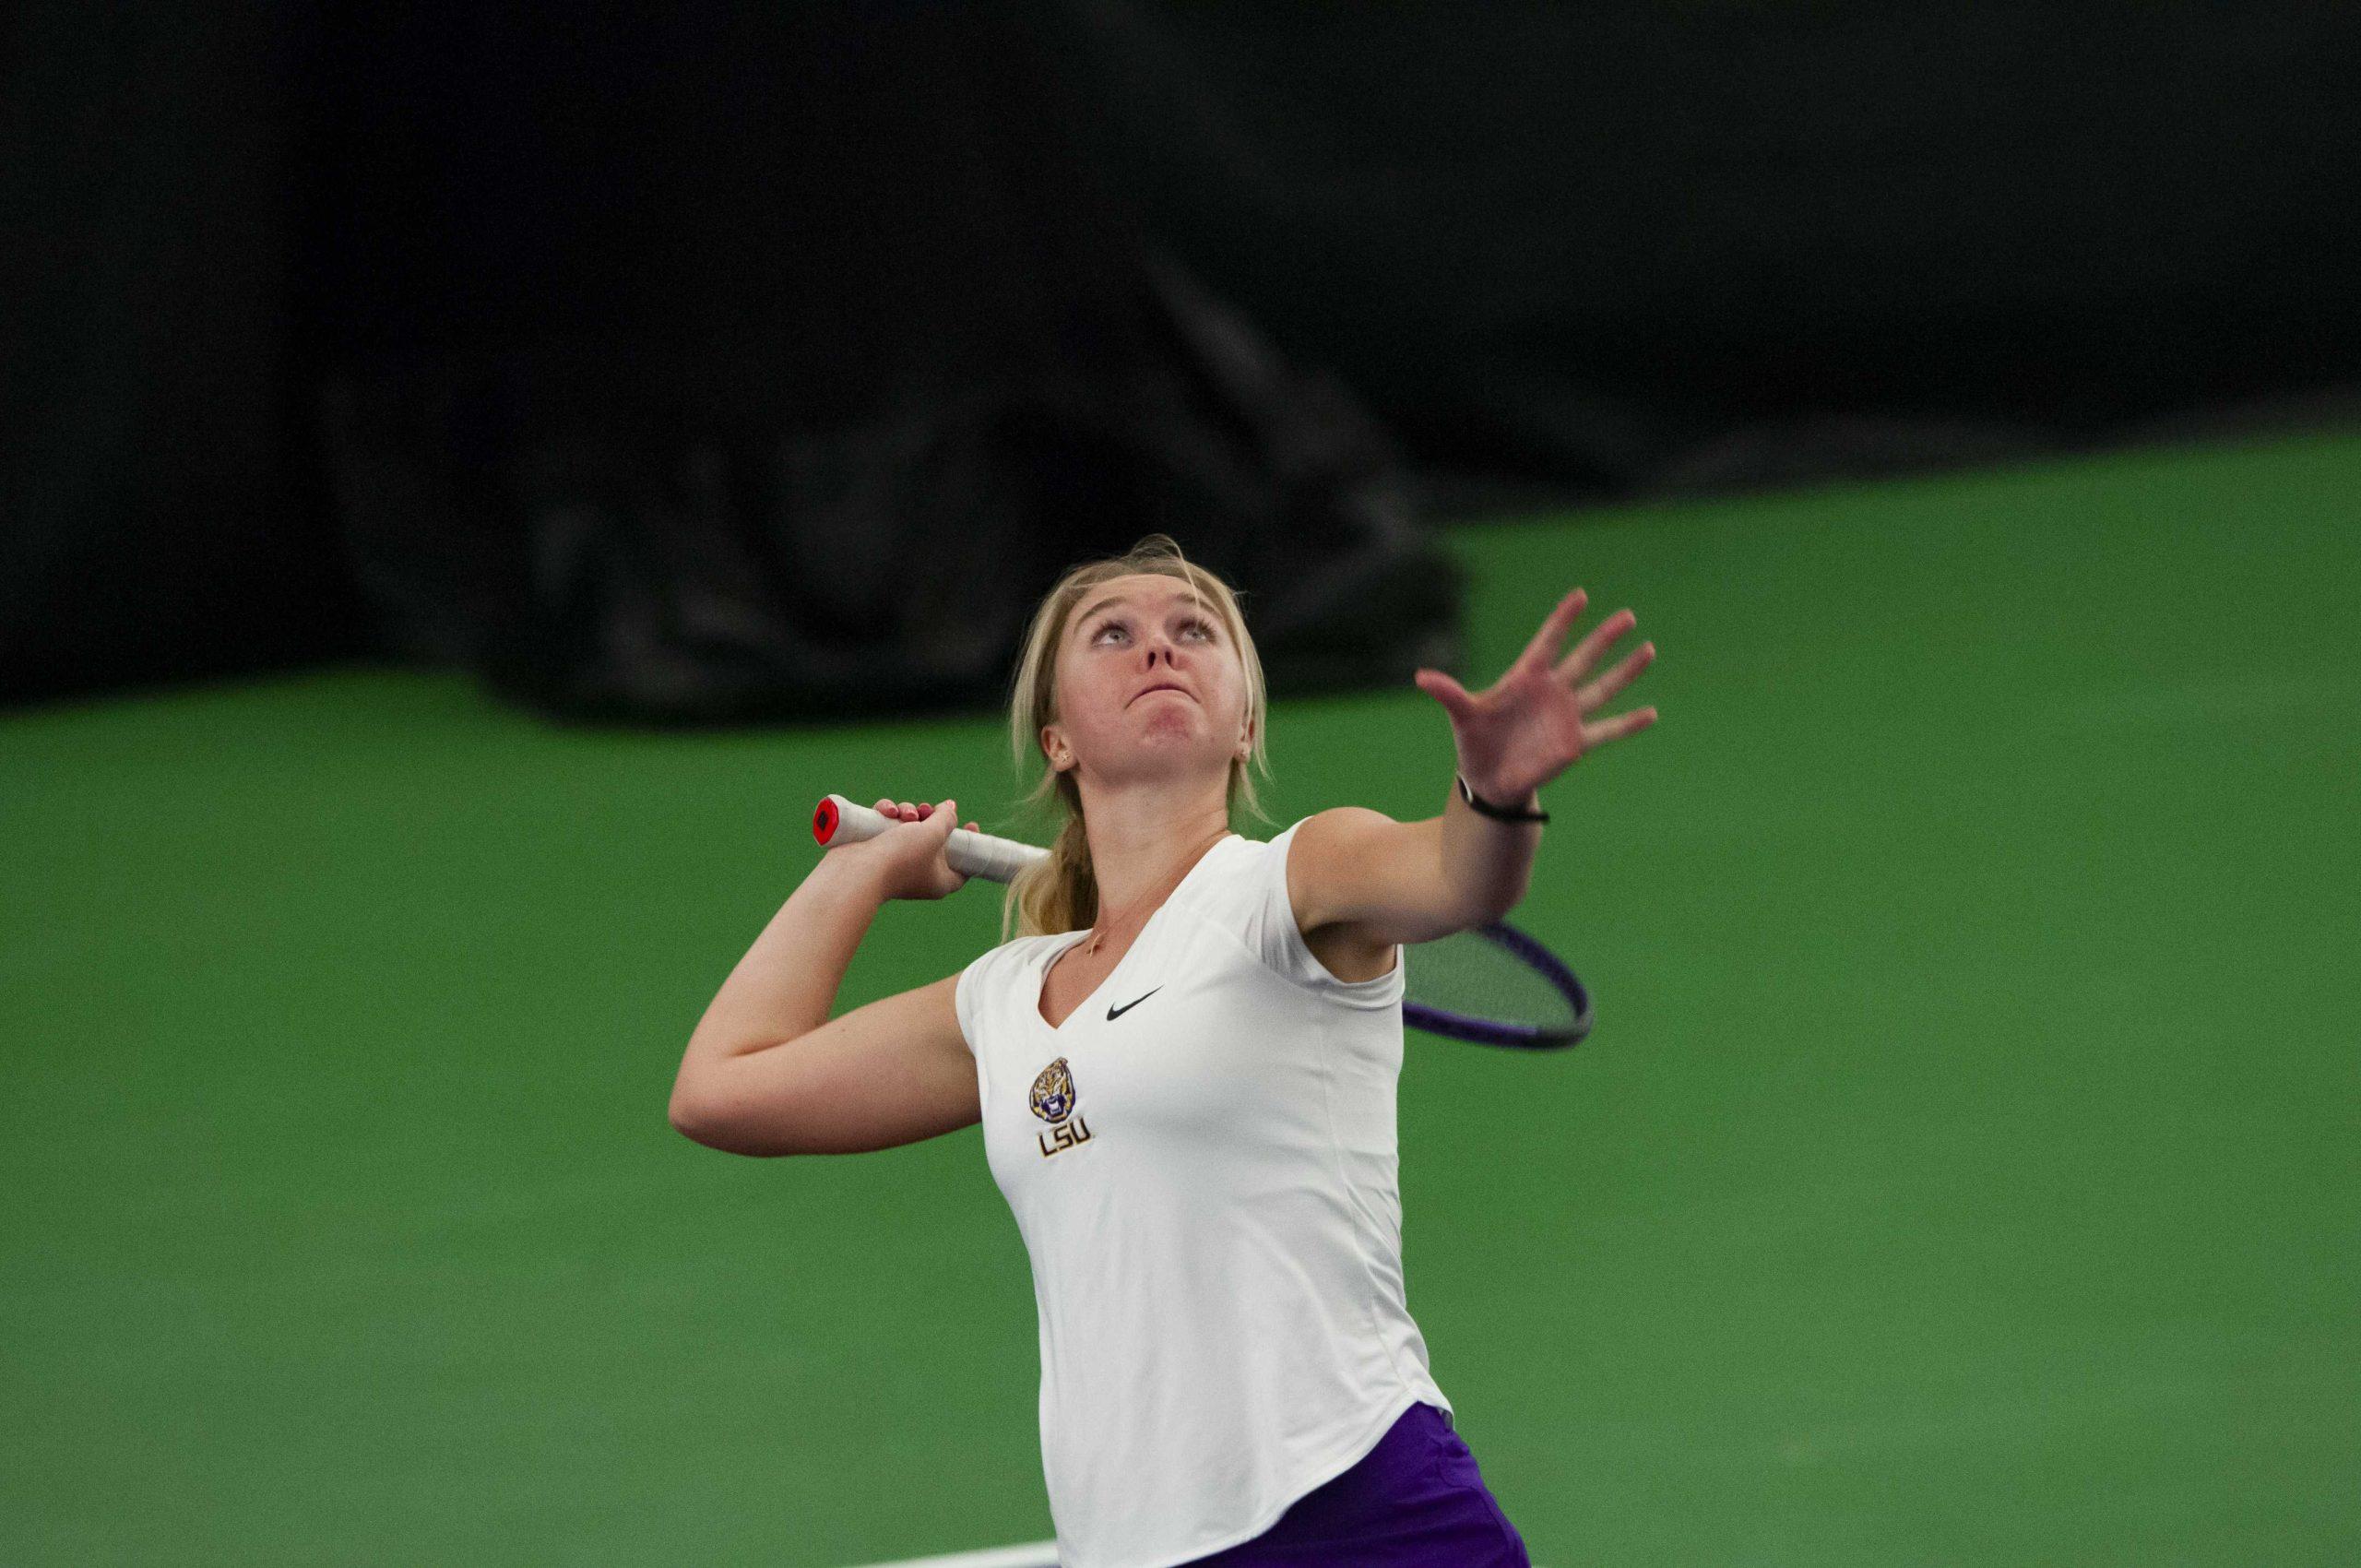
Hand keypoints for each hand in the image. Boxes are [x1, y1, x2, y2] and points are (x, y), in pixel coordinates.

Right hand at [849, 797, 981, 901]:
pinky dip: (888, 816)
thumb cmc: (902, 858)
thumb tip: (950, 808)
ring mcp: (897, 862)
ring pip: (909, 829)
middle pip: (935, 841)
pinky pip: (887, 827)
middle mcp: (920, 874)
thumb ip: (946, 819)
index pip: (963, 865)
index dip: (969, 844)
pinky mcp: (877, 851)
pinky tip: (886, 812)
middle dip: (931, 819)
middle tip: (926, 810)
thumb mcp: (933, 834)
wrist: (857, 872)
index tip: (970, 824)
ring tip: (903, 814)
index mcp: (940, 880)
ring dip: (908, 814)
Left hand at [1413, 588, 1658, 803]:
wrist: (1488, 779)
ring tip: (1648, 649)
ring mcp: (1567, 716)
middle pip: (1582, 658)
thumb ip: (1448, 693)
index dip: (1563, 620)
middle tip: (1627, 615)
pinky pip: (1606, 731)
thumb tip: (1420, 677)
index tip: (1581, 595)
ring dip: (1625, 672)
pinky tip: (1651, 714)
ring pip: (1601, 688)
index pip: (1547, 641)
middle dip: (1604, 638)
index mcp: (1525, 678)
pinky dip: (1628, 724)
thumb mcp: (1462, 715)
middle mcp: (1552, 692)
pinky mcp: (1575, 744)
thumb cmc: (1474, 742)